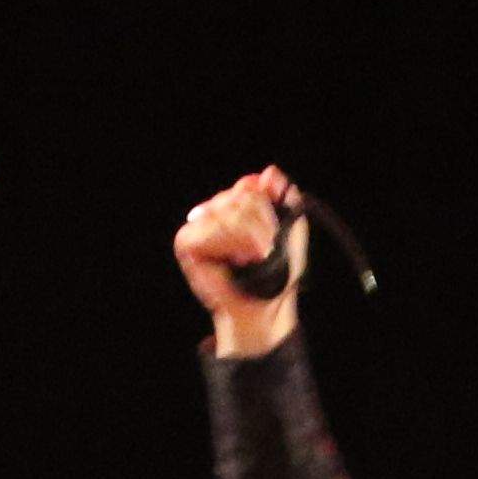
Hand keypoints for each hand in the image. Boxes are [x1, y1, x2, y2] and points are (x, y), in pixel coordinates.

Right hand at [172, 163, 300, 355]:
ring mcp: (200, 225)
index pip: (249, 186)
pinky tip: (235, 260)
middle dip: (261, 226)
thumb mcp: (291, 229)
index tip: (274, 228)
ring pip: (228, 212)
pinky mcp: (186, 242)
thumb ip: (283, 197)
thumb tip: (270, 172)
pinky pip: (210, 228)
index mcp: (238, 205)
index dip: (265, 204)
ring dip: (248, 239)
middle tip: (265, 250)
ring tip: (252, 258)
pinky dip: (228, 245)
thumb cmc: (277, 272)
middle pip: (241, 197)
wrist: (267, 306)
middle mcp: (216, 211)